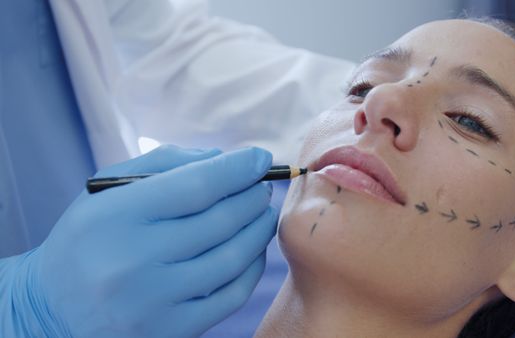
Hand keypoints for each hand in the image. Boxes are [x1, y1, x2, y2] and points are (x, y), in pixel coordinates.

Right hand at [3, 145, 276, 336]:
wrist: (54, 309)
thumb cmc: (90, 237)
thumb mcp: (107, 190)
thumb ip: (163, 164)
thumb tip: (223, 158)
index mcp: (115, 217)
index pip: (196, 185)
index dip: (238, 168)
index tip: (260, 158)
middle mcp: (133, 261)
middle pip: (221, 220)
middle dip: (252, 197)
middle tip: (262, 186)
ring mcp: (154, 302)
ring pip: (233, 258)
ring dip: (259, 229)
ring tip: (262, 213)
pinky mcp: (171, 331)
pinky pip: (232, 295)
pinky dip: (252, 267)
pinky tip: (251, 249)